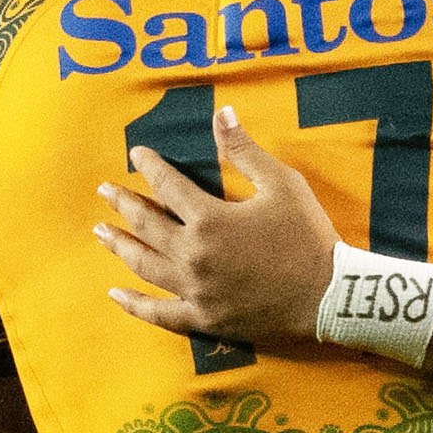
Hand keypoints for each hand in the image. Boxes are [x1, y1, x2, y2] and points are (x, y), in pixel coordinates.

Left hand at [96, 110, 337, 350]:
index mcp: (210, 219)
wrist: (330, 296)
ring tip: (101, 233)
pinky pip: (160, 314)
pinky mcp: (204, 319)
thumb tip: (221, 113)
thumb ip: (244, 151)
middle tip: (104, 191)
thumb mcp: (282, 184)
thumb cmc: (309, 236)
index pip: (167, 186)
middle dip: (122, 204)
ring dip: (119, 246)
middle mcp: (194, 256)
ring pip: (144, 266)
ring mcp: (196, 291)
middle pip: (146, 225)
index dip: (149, 167)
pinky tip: (116, 295)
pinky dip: (136, 305)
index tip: (136, 154)